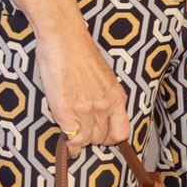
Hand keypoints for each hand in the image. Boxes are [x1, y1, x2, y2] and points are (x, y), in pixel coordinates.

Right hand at [37, 27, 128, 150]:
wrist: (65, 40)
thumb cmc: (80, 54)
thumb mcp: (104, 77)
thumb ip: (104, 95)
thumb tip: (99, 110)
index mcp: (117, 96)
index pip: (121, 132)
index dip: (111, 139)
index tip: (102, 138)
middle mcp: (105, 106)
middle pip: (102, 138)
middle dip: (92, 139)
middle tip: (82, 134)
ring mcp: (86, 110)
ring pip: (86, 141)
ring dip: (79, 141)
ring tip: (72, 136)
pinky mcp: (67, 112)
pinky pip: (72, 141)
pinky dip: (69, 147)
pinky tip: (66, 144)